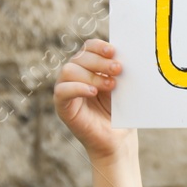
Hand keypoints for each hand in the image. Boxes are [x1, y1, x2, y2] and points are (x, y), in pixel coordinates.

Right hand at [54, 38, 134, 160]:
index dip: (99, 46)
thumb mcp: (123, 87)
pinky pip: (62, 91)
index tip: (114, 51)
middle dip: (100, 62)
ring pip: (69, 70)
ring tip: (111, 85)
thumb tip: (124, 55)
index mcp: (90, 67)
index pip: (88, 48)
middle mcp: (75, 75)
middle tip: (118, 69)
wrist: (118, 139)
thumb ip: (119, 71)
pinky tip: (93, 92)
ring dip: (92, 76)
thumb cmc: (121, 112)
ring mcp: (67, 90)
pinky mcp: (62, 106)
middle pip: (80, 57)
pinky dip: (77, 88)